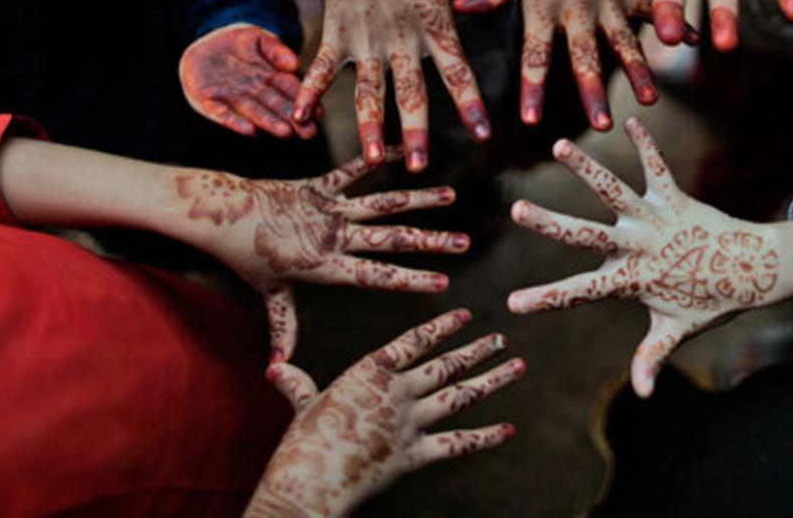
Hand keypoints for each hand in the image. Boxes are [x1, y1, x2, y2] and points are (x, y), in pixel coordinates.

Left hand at [173, 149, 470, 359]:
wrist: (222, 215)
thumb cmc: (247, 259)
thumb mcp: (269, 296)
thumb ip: (283, 328)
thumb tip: (277, 370)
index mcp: (326, 266)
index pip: (377, 276)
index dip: (411, 279)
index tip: (443, 283)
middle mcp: (334, 236)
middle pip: (391, 239)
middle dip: (430, 242)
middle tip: (463, 242)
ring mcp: (329, 208)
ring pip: (381, 204)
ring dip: (417, 200)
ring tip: (449, 196)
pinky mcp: (319, 185)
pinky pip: (353, 170)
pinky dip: (378, 159)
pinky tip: (404, 150)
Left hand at [180, 23, 315, 139]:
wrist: (202, 47)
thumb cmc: (235, 43)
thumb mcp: (257, 38)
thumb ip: (276, 49)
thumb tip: (295, 64)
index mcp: (268, 77)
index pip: (289, 89)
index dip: (304, 100)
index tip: (319, 113)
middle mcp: (253, 91)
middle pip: (275, 105)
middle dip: (292, 119)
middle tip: (310, 133)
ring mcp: (231, 97)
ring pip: (253, 112)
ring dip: (268, 122)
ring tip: (285, 133)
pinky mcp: (207, 101)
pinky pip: (221, 113)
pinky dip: (234, 122)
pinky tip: (249, 131)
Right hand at [246, 310, 522, 517]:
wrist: (311, 477)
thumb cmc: (301, 440)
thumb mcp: (301, 403)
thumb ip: (297, 383)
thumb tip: (275, 366)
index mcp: (372, 370)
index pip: (416, 341)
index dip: (443, 327)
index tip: (466, 316)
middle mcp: (398, 391)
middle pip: (446, 365)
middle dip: (477, 350)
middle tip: (502, 337)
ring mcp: (411, 422)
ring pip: (460, 396)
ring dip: (492, 380)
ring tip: (516, 366)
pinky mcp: (417, 455)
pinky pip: (458, 444)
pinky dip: (486, 438)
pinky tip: (508, 429)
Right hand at [294, 0, 499, 171]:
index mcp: (433, 21)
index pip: (457, 70)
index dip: (470, 103)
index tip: (483, 134)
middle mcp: (401, 35)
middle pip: (411, 90)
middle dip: (415, 130)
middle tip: (419, 166)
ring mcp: (365, 36)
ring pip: (368, 89)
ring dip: (369, 125)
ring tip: (373, 157)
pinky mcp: (336, 30)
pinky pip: (321, 67)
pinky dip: (308, 92)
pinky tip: (300, 118)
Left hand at [454, 0, 673, 130]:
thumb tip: (461, 9)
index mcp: (542, 1)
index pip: (535, 54)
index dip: (532, 88)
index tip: (531, 121)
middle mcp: (577, 3)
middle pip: (584, 55)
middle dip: (592, 92)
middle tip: (602, 126)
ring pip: (624, 40)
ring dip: (637, 71)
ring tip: (648, 100)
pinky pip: (655, 7)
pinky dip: (675, 21)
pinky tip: (694, 42)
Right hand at [507, 118, 792, 396]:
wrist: (756, 269)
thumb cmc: (712, 300)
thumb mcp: (676, 330)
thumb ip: (652, 358)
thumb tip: (640, 397)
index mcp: (632, 279)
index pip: (581, 293)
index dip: (545, 300)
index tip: (512, 303)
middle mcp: (639, 246)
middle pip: (587, 235)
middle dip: (551, 224)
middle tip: (519, 210)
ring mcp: (655, 219)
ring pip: (614, 191)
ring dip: (587, 168)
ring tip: (560, 146)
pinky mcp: (674, 197)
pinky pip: (656, 167)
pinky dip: (644, 144)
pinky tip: (629, 119)